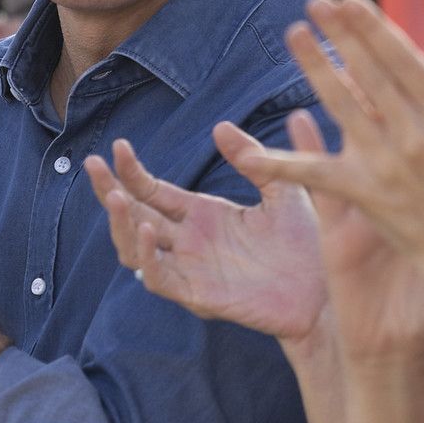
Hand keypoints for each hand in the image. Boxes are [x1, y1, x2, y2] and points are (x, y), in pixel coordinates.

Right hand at [85, 125, 327, 344]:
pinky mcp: (201, 297)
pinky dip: (149, 257)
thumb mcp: (283, 191)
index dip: (131, 171)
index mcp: (202, 215)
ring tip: (117, 198)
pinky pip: (162, 280)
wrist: (330, 292)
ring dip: (122, 224)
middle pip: (134, 215)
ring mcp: (191, 270)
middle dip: (110, 191)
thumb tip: (219, 126)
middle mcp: (189, 242)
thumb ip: (253, 160)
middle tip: (93, 165)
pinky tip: (150, 230)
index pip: (152, 191)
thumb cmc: (309, 245)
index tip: (118, 146)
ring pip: (137, 249)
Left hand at [232, 0, 423, 322]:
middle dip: (340, 34)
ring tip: (295, 34)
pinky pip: (312, 174)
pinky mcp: (362, 193)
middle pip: (368, 72)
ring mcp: (386, 162)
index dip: (373, 27)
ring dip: (315, 67)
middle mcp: (414, 133)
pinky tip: (239, 147)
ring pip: (342, 104)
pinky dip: (275, 162)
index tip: (350, 0)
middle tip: (315, 3)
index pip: (402, 58)